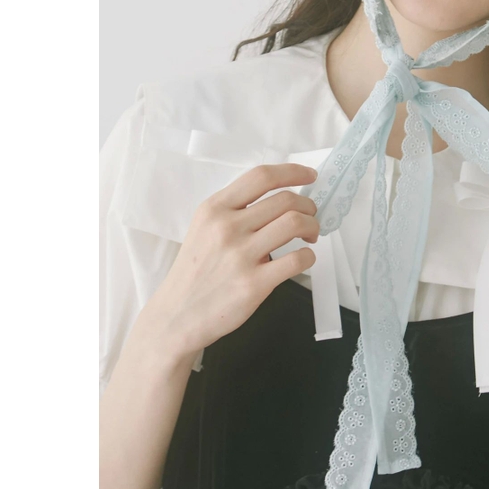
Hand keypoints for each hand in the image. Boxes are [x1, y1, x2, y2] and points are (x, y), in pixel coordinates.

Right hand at [143, 162, 320, 358]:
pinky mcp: (253, 284)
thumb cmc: (196, 271)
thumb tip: (281, 199)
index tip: (310, 176)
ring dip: (312, 226)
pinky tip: (303, 258)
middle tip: (310, 217)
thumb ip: (236, 210)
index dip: (292, 172)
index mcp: (214, 209)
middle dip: (308, 206)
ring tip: (310, 236)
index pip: (261, 177)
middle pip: (285, 200)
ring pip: (295, 223)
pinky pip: (297, 259)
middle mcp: (226, 227)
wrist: (176, 316)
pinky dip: (309, 256)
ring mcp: (240, 256)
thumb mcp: (204, 228)